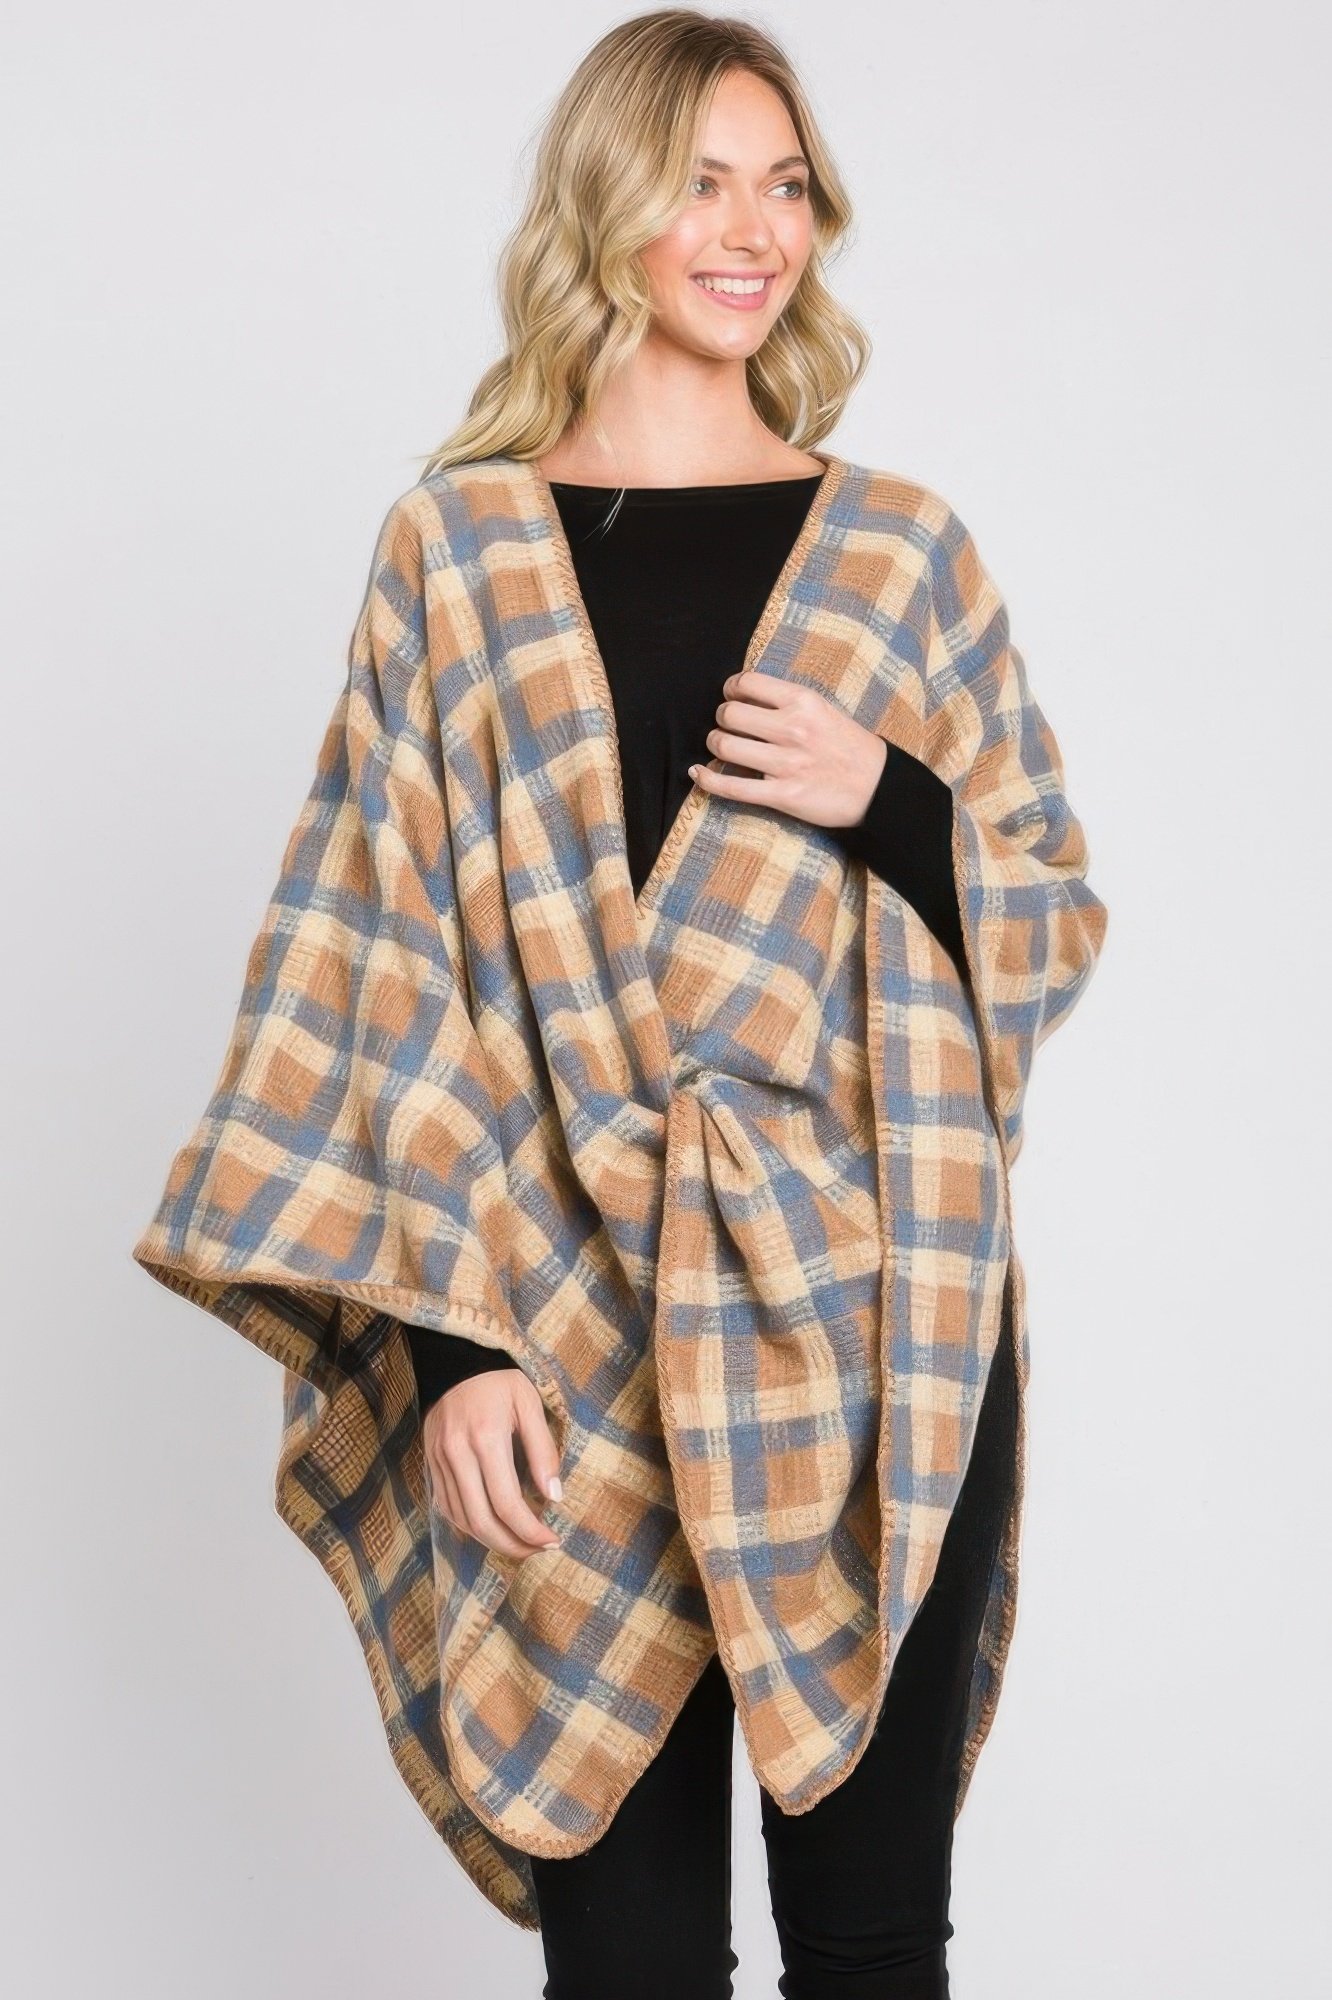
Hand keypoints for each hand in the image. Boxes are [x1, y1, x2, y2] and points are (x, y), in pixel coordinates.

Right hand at [423, 1368, 562, 1559]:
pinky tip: (491, 1527)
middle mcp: (457, 1454)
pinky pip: (447, 1507)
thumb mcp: (530, 1404)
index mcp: (486, 1438)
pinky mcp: (431, 1465)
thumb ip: (543, 1450)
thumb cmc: (500, 1382)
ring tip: (519, 1544)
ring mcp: (439, 1461)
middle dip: (512, 1546)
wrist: (456, 1364)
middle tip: (537, 1551)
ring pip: (462, 1520)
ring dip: (491, 1541)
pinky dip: (469, 1526)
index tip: (551, 1541)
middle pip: (482, 1521)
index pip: (507, 1503)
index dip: (530, 1531)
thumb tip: (554, 1496)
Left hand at [689, 670, 887, 830]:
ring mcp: (786, 764)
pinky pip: (731, 786)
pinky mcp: (782, 795)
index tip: (730, 695)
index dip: (730, 688)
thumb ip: (788, 703)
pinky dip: (707, 780)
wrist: (879, 787)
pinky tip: (697, 773)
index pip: (747, 683)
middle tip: (726, 725)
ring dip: (714, 745)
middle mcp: (792, 729)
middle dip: (721, 719)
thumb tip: (746, 698)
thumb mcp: (824, 710)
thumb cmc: (850, 747)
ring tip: (719, 747)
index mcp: (803, 702)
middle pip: (729, 714)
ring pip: (725, 747)